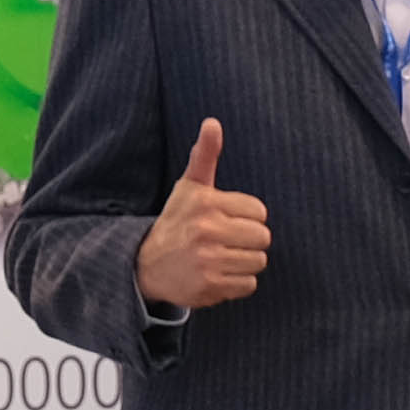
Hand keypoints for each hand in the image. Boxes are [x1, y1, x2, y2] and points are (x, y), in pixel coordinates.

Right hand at [136, 118, 269, 311]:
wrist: (146, 265)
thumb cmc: (177, 221)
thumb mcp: (189, 186)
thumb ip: (205, 155)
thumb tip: (212, 122)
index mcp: (207, 203)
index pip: (259, 211)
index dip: (247, 217)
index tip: (227, 220)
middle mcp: (207, 231)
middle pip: (262, 238)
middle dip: (249, 240)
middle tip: (227, 240)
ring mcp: (208, 261)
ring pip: (258, 262)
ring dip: (245, 262)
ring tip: (222, 257)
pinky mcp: (210, 287)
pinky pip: (248, 285)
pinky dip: (237, 283)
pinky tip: (218, 274)